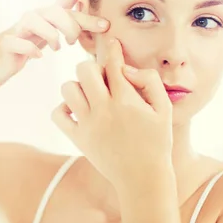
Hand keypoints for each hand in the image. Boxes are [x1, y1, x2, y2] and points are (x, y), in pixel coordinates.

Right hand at [0, 0, 109, 88]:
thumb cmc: (23, 43)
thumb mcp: (46, 26)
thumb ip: (62, 9)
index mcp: (43, 16)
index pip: (67, 11)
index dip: (86, 17)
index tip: (105, 25)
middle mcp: (30, 19)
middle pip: (53, 12)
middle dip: (69, 25)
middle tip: (73, 42)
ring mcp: (16, 31)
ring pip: (33, 21)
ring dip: (50, 34)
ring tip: (57, 48)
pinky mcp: (5, 46)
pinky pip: (16, 42)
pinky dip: (29, 49)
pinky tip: (38, 56)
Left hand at [51, 39, 172, 190]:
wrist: (143, 178)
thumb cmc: (157, 142)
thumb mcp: (164, 110)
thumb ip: (149, 82)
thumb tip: (127, 69)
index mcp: (126, 101)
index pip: (113, 64)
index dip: (113, 50)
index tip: (112, 43)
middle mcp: (104, 110)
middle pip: (84, 69)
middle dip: (92, 66)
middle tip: (102, 78)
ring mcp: (88, 124)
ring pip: (68, 88)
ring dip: (78, 86)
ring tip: (90, 95)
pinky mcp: (78, 138)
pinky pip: (58, 114)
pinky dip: (64, 108)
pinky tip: (78, 110)